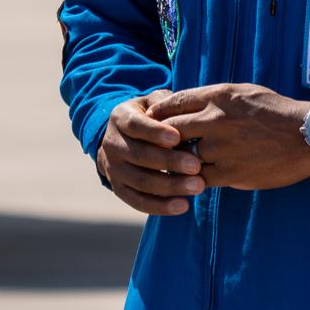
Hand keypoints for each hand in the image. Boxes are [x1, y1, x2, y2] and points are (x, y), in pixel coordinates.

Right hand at [97, 91, 206, 214]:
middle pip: (140, 156)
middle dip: (169, 162)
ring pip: (141, 181)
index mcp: (120, 119)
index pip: (135, 125)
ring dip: (170, 186)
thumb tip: (180, 112)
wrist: (122, 137)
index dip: (155, 132)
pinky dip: (160, 206)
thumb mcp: (153, 102)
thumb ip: (165, 103)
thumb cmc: (149, 116)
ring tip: (197, 186)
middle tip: (196, 166)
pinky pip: (138, 202)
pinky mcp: (118, 189)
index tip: (177, 137)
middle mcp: (112, 145)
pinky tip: (183, 205)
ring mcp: (113, 169)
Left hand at [147, 83, 309, 189]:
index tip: (153, 121)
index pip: (174, 101)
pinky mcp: (230, 172)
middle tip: (159, 147)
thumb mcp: (244, 92)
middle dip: (162, 140)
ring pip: (183, 156)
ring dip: (180, 162)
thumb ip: (215, 98)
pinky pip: (200, 178)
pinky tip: (197, 179)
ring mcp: (222, 147)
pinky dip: (195, 178)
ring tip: (178, 165)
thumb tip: (188, 105)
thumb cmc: (277, 111)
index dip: (159, 113)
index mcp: (219, 96)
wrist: (309, 135)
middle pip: (171, 130)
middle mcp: (216, 119)